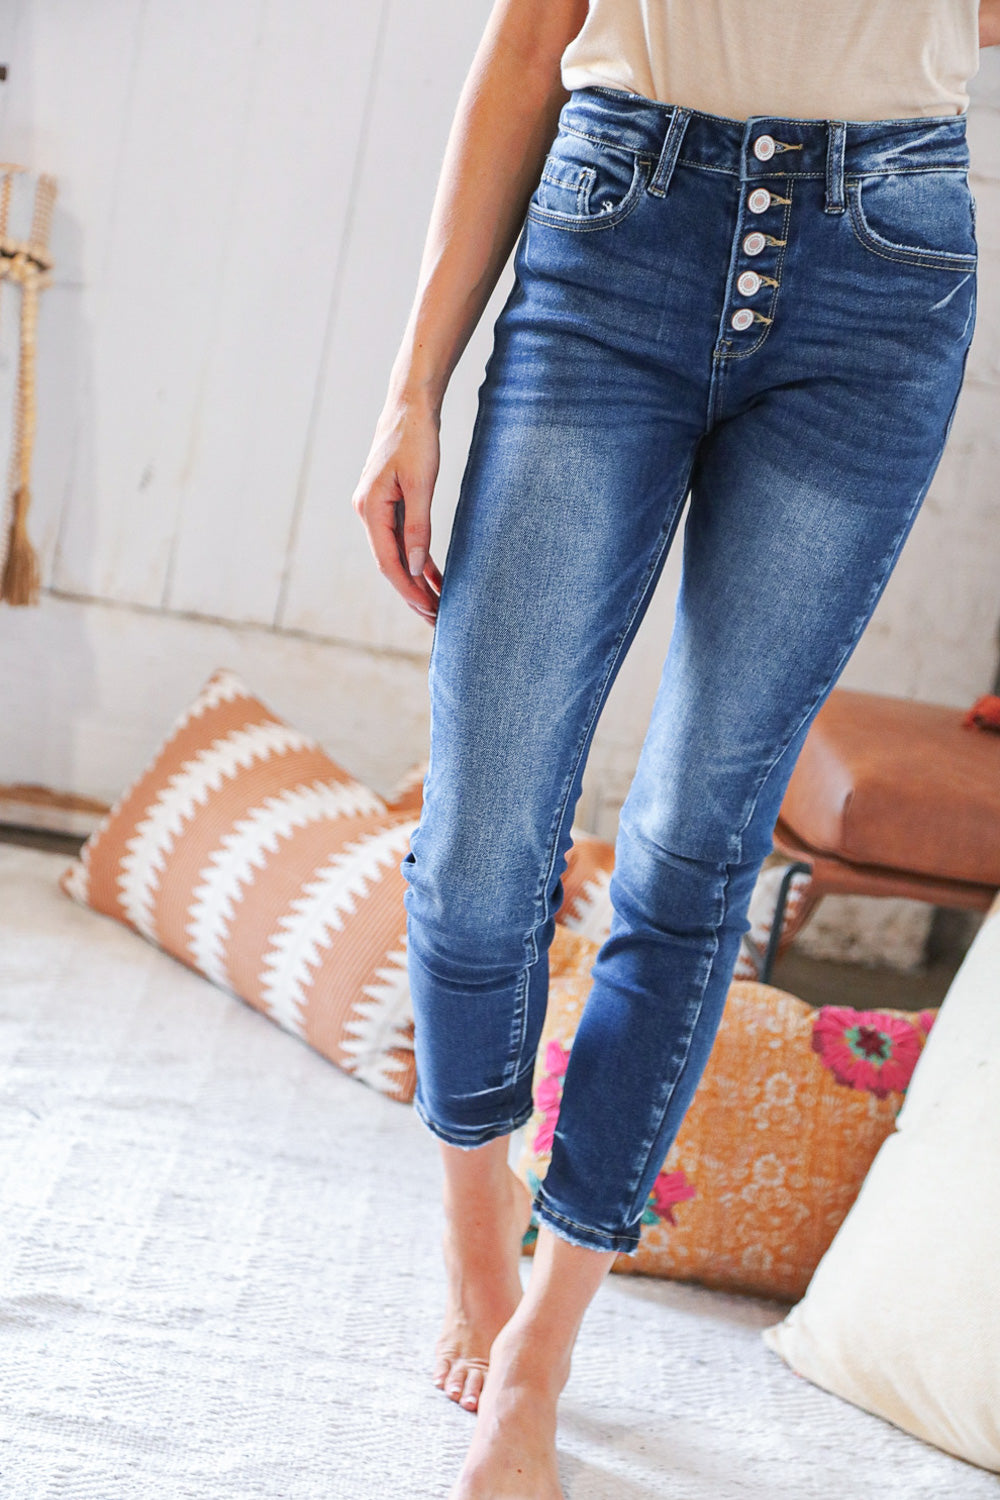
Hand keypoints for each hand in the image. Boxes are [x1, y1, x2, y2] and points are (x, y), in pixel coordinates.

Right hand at [352, 389, 443, 625]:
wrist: (409, 405)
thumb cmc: (415, 439)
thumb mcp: (421, 484)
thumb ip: (418, 527)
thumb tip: (416, 568)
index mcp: (370, 509)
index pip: (388, 562)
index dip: (408, 589)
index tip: (428, 610)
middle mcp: (368, 512)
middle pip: (390, 564)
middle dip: (412, 593)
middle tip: (435, 619)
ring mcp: (377, 508)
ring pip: (397, 554)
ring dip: (416, 580)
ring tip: (436, 605)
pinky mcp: (390, 503)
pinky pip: (402, 539)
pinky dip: (418, 558)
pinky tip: (434, 576)